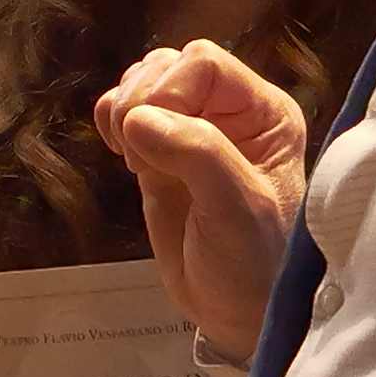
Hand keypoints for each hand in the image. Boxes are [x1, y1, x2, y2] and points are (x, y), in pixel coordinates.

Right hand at [93, 41, 311, 354]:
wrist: (237, 312)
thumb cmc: (253, 264)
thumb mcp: (236, 209)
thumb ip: (196, 154)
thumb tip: (136, 118)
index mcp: (264, 114)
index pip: (204, 64)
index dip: (170, 92)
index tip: (159, 145)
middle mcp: (230, 113)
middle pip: (167, 66)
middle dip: (142, 101)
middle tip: (141, 155)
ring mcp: (192, 131)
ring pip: (142, 83)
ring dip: (124, 111)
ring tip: (135, 159)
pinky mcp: (159, 154)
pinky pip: (123, 113)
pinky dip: (111, 123)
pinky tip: (123, 156)